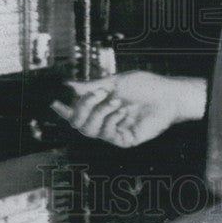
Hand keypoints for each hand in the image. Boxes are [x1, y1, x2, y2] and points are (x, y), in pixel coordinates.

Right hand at [50, 71, 206, 146]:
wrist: (168, 96)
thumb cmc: (145, 86)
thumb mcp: (115, 82)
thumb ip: (91, 86)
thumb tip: (69, 85)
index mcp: (100, 106)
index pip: (76, 112)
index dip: (62, 109)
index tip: (54, 102)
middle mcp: (105, 120)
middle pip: (78, 123)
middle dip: (84, 107)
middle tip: (99, 93)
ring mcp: (114, 131)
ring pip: (90, 130)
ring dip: (100, 113)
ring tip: (117, 100)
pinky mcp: (124, 140)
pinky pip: (107, 134)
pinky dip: (112, 120)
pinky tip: (124, 110)